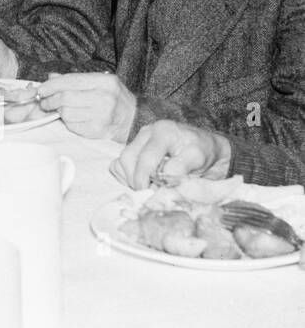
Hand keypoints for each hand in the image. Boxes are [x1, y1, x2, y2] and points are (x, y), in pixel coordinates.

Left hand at [37, 72, 137, 141]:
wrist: (134, 119)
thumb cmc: (114, 99)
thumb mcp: (99, 82)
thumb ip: (75, 79)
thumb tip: (51, 78)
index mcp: (104, 82)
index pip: (70, 81)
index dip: (51, 86)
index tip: (42, 89)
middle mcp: (105, 98)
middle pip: (65, 98)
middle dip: (50, 100)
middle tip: (46, 102)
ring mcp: (102, 116)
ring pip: (66, 113)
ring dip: (59, 112)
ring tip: (61, 110)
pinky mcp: (98, 131)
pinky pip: (72, 126)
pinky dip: (68, 123)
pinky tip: (74, 119)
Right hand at [111, 120, 232, 189]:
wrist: (209, 147)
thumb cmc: (206, 155)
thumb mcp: (199, 160)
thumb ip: (180, 170)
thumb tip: (159, 184)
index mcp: (165, 132)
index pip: (148, 159)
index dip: (150, 181)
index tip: (158, 196)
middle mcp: (148, 132)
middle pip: (129, 158)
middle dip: (138, 181)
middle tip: (150, 196)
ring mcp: (139, 139)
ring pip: (122, 161)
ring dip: (131, 180)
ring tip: (149, 190)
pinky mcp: (133, 148)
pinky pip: (118, 164)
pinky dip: (125, 177)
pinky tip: (143, 183)